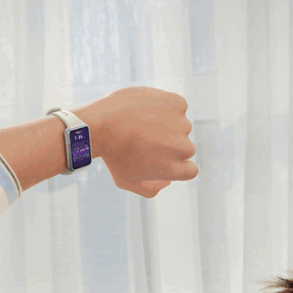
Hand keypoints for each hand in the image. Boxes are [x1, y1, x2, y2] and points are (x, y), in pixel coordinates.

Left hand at [75, 87, 197, 197]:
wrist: (102, 124)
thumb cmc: (111, 154)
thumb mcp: (126, 181)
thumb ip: (149, 189)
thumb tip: (166, 182)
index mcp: (175, 169)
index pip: (190, 170)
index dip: (176, 164)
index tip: (162, 157)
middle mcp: (183, 148)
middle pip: (185, 147)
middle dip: (170, 143)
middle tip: (146, 138)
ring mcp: (182, 124)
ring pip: (180, 125)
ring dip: (167, 124)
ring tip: (142, 123)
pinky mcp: (177, 103)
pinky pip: (176, 106)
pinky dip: (165, 106)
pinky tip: (146, 109)